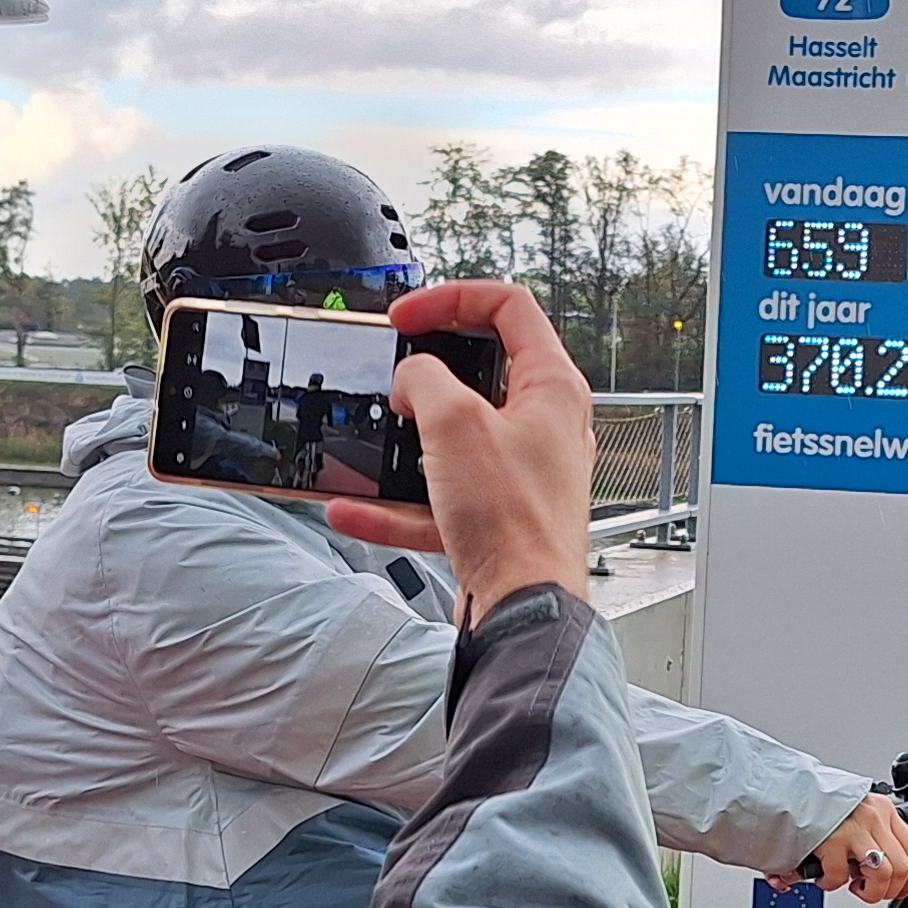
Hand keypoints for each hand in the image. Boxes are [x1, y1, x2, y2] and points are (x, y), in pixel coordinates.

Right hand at [325, 278, 595, 612]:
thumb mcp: (454, 423)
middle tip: (394, 377)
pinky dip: (395, 505)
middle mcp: (544, 425)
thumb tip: (412, 377)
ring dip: (405, 444)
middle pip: (479, 372)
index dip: (451, 299)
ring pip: (452, 440)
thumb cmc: (515, 520)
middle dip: (426, 374)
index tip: (407, 318)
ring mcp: (519, 472)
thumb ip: (425, 380)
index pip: (509, 307)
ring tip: (374, 443)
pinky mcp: (496, 516)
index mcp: (552, 386)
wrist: (525, 607)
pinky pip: (437, 499)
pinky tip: (355, 510)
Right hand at [794, 791, 907, 906]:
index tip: (900, 889)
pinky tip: (825, 877)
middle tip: (871, 890)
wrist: (792, 792)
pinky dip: (832, 884)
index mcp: (884, 811)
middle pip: (902, 868)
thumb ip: (874, 836)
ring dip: (868, 892)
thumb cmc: (822, 805)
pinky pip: (841, 875)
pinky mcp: (832, 840)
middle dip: (888, 891)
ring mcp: (854, 829)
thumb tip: (887, 872)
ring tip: (852, 885)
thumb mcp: (859, 813)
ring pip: (883, 875)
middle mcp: (874, 818)